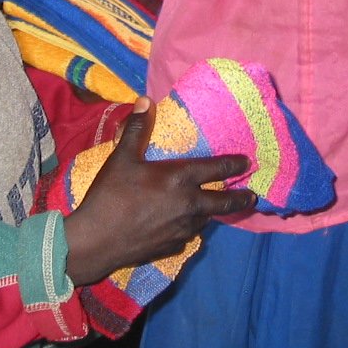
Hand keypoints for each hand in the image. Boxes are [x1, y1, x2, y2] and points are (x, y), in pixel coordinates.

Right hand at [64, 100, 255, 285]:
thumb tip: (145, 100)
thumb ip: (137, 129)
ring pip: (205, 220)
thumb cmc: (110, 195)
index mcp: (180, 178)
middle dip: (240, 198)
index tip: (247, 162)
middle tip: (251, 196)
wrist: (96, 241)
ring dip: (211, 213)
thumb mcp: (122, 157)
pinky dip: (189, 229)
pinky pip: (188, 236)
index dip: (234, 164)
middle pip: (223, 202)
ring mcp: (182, 229)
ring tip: (213, 209)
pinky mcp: (172, 247)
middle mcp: (189, 205)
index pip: (217, 168)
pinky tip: (182, 227)